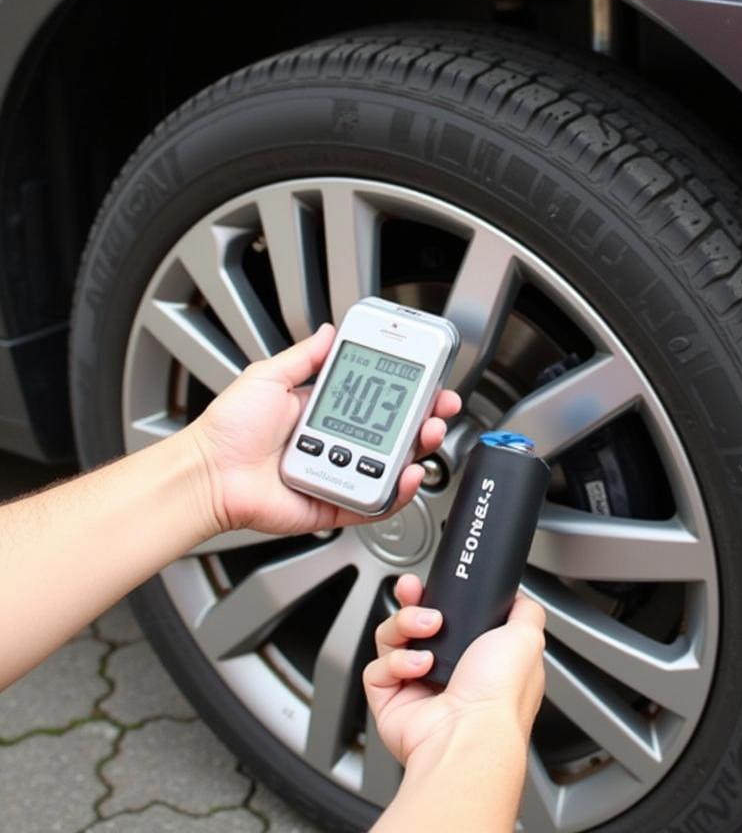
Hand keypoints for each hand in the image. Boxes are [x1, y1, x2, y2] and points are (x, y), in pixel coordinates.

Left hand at [187, 323, 461, 535]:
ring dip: (417, 452)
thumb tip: (328, 331)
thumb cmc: (227, 430)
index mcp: (322, 413)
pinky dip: (396, 494)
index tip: (426, 380)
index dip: (405, 392)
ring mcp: (336, 474)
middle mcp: (335, 444)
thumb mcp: (268, 377)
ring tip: (427, 435)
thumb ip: (303, 356)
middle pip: (393, 435)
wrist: (207, 474)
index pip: (376, 401)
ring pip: (390, 468)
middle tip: (440, 408)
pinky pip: (373, 504)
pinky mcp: (333, 506)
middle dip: (424, 420)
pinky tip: (408, 476)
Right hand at [363, 574, 545, 769]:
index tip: (438, 583)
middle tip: (412, 591)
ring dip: (405, 626)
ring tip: (425, 629)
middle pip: (416, 624)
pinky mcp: (390, 703)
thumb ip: (525, 612)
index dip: (442, 597)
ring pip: (393, 639)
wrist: (470, 733)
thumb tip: (519, 599)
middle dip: (411, 603)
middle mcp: (447, 674)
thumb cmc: (500, 695)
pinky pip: (377, 669)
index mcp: (478, 659)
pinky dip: (396, 663)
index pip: (452, 618)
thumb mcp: (526, 638)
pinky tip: (418, 667)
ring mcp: (417, 688)